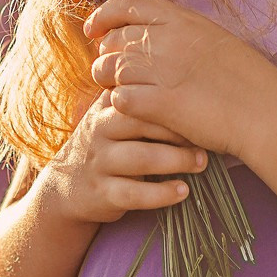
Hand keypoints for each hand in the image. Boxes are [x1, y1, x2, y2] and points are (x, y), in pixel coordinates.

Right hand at [45, 88, 208, 224]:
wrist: (67, 186)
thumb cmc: (108, 144)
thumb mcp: (114, 115)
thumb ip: (141, 98)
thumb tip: (193, 82)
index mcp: (107, 105)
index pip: (140, 94)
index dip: (171, 100)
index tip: (201, 106)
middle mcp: (99, 129)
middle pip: (140, 122)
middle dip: (177, 130)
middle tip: (208, 137)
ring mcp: (99, 162)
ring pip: (140, 158)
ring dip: (176, 160)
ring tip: (202, 163)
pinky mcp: (102, 193)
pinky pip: (133, 193)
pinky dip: (161, 194)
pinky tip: (183, 191)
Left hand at [84, 0, 276, 160]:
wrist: (266, 112)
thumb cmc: (249, 79)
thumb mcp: (214, 40)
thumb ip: (182, 35)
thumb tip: (155, 36)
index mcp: (182, 19)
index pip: (127, 5)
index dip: (103, 16)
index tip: (93, 30)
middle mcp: (167, 39)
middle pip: (114, 40)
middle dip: (106, 55)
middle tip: (110, 71)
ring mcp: (162, 71)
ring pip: (110, 69)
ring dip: (108, 82)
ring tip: (116, 91)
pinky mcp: (160, 104)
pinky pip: (120, 99)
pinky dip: (120, 104)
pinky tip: (131, 109)